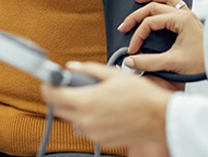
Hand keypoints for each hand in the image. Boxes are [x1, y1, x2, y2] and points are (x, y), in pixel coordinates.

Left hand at [41, 62, 171, 147]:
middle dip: (61, 96)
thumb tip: (72, 67)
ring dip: (77, 107)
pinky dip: (90, 118)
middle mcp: (86, 120)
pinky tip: (105, 109)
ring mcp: (93, 133)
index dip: (47, 85)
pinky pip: (87, 128)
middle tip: (70, 85)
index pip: (53, 95)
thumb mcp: (114, 74)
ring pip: (74, 119)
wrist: (159, 118)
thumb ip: (89, 69)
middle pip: (59, 109)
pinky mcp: (101, 140)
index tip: (48, 80)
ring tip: (95, 97)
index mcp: (87, 101)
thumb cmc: (141, 95)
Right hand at [118, 0, 204, 75]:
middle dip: (136, 15)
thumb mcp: (173, 63)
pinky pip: (177, 0)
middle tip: (124, 25)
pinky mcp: (190, 19)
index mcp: (180, 20)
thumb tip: (129, 61)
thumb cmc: (201, 63)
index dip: (137, 35)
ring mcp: (188, 14)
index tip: (132, 50)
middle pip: (154, 7)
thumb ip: (149, 62)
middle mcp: (184, 13)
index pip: (150, 22)